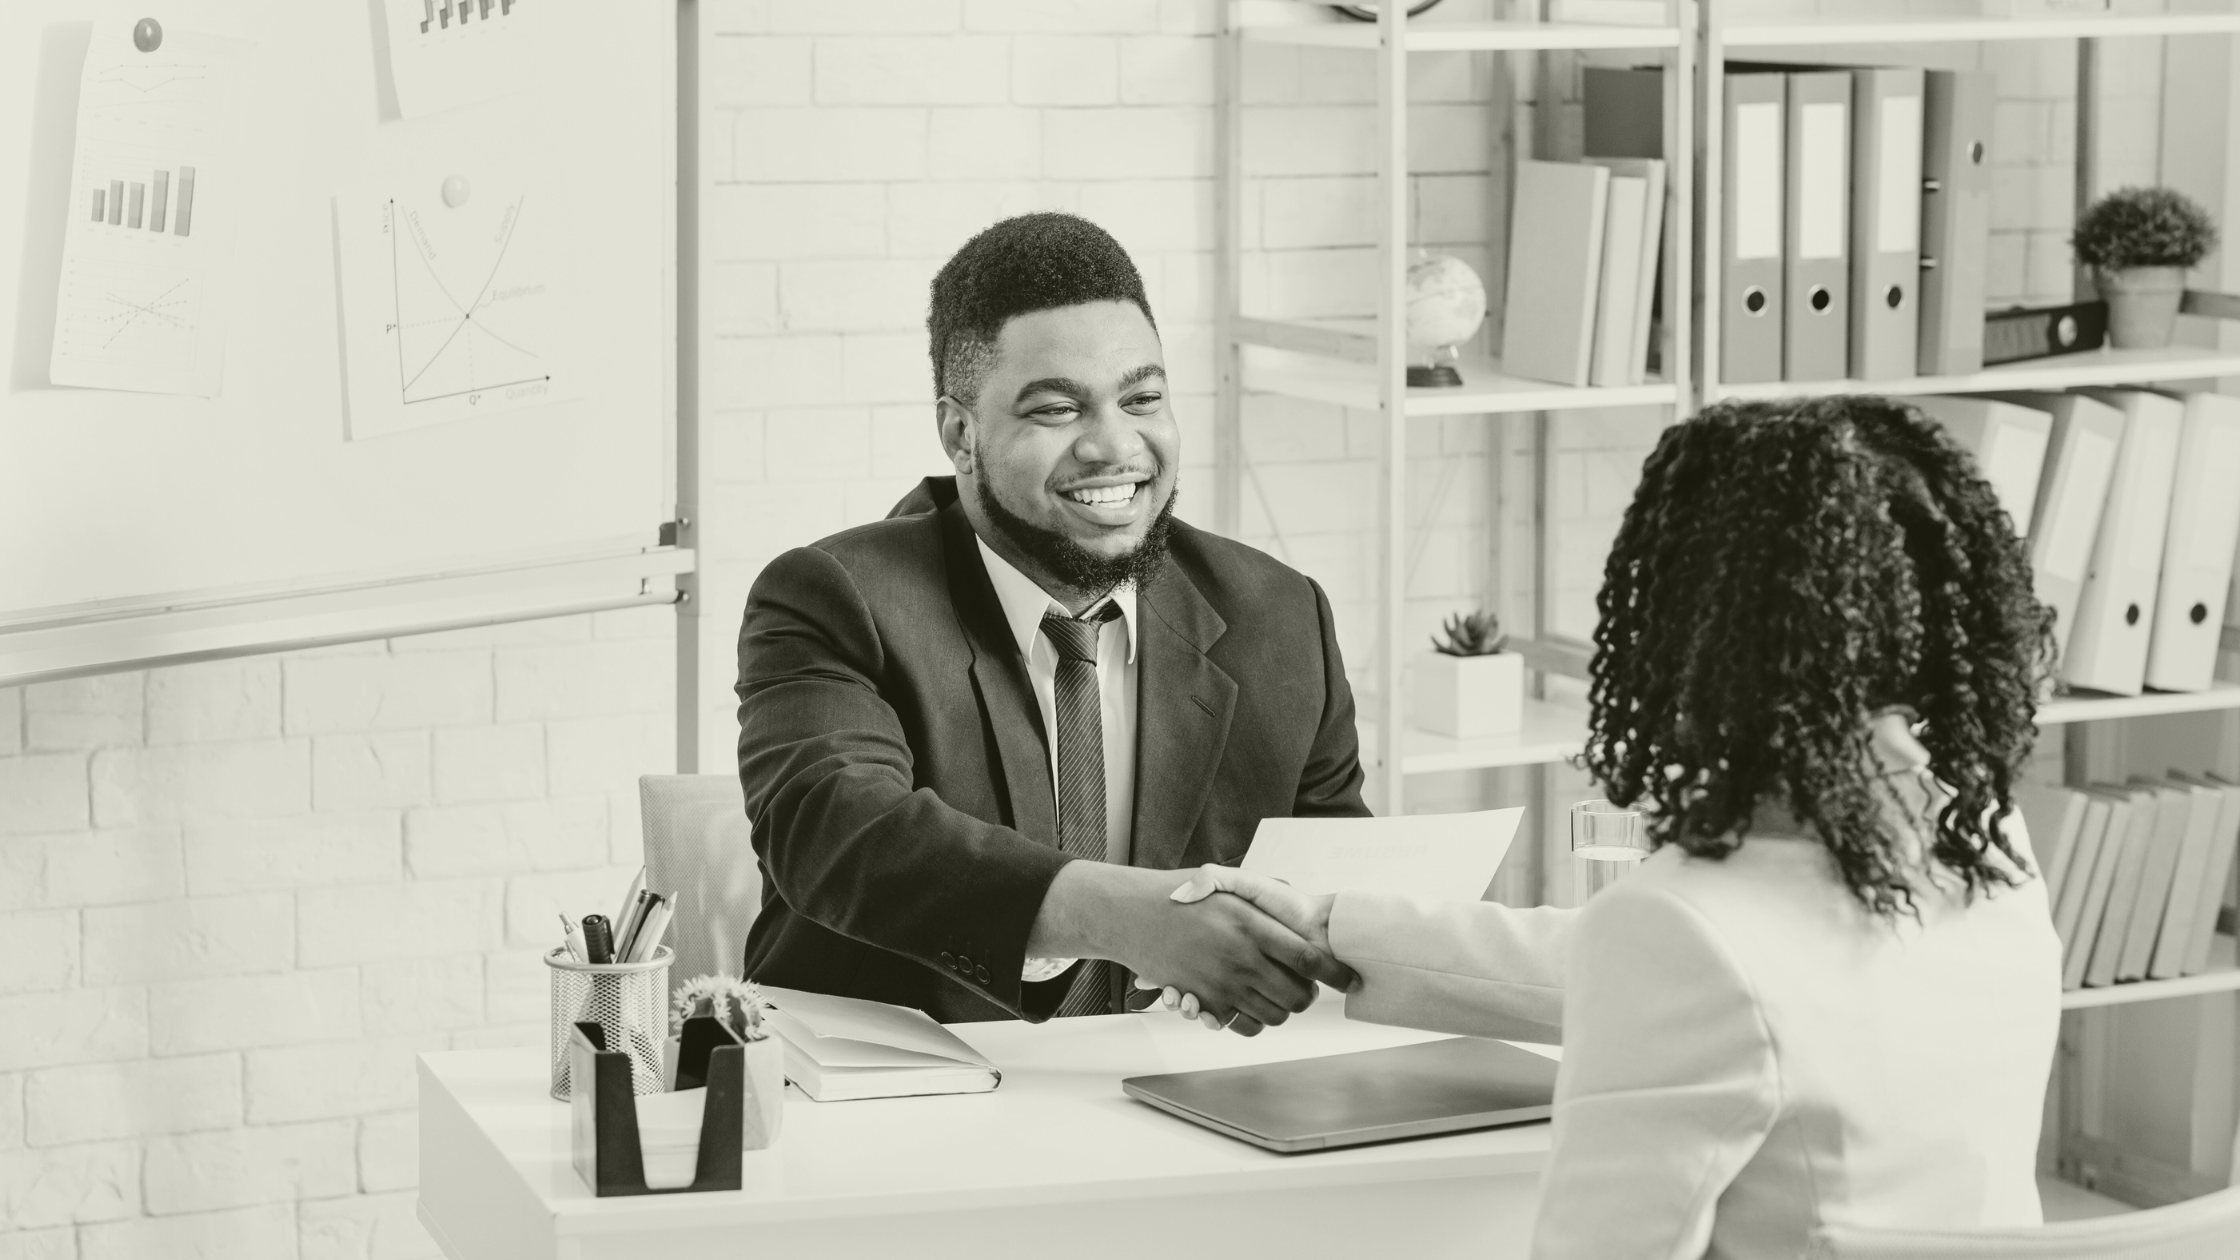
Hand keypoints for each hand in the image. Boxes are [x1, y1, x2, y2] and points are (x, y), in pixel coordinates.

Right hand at [1136, 866, 1352, 1028]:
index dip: (1336, 974)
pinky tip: (1253, 1005)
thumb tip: (1292, 894)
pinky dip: (1254, 1022)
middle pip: (1296, 995)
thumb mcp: (1225, 882)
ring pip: (1273, 1014)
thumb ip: (1261, 890)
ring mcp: (1221, 984)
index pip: (1309, 959)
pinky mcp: (1203, 1003)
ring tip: (1278, 995)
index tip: (1351, 980)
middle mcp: (1240, 958)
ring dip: (1283, 1009)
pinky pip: (1243, 1026)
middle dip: (1308, 996)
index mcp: (1251, 925)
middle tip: (1307, 989)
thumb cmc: (1178, 897)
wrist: (1131, 915)